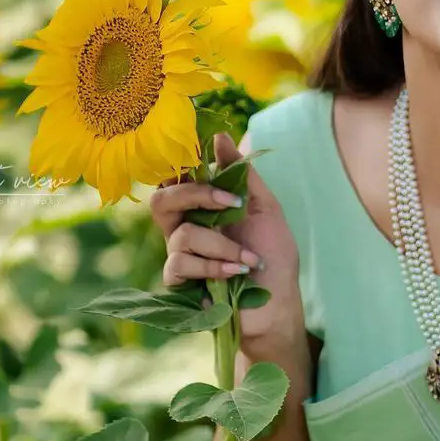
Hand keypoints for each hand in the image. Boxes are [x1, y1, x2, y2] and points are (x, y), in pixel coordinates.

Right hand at [151, 131, 306, 354]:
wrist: (278, 303)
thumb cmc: (274, 255)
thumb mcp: (266, 208)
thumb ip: (242, 174)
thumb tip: (220, 137)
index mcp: (202, 207)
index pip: (176, 178)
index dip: (183, 166)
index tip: (206, 157)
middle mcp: (186, 227)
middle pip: (161, 200)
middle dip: (194, 195)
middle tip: (228, 202)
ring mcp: (180, 255)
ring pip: (181, 235)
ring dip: (222, 245)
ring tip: (249, 258)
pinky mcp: (180, 283)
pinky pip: (180, 264)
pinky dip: (213, 266)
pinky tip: (237, 271)